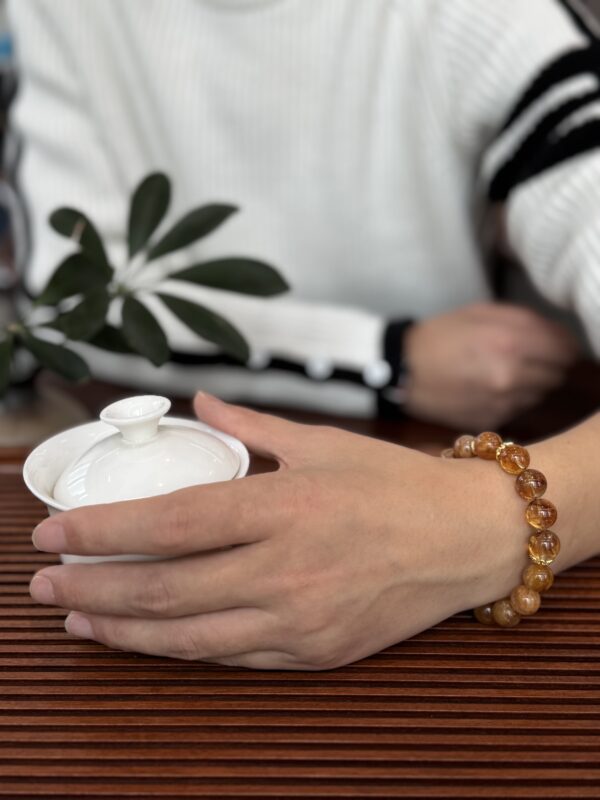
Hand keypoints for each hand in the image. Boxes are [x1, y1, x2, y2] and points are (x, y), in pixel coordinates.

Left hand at [28, 395, 557, 669]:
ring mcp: (301, 620)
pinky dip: (180, 650)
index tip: (53, 534)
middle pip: (165, 587)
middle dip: (92, 589)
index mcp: (286, 504)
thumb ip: (252, 426)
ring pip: (188, 636)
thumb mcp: (325, 442)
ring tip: (77, 620)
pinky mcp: (317, 654)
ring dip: (123, 631)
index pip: (172, 520)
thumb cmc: (398, 483)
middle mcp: (288, 567)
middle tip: (45, 584)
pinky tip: (147, 640)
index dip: (103, 531)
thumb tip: (199, 402)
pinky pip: (231, 657)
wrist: (468, 538)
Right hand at [404, 302, 578, 429]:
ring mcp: (503, 402)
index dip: (564, 346)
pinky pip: (520, 410)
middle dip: (548, 365)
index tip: (556, 345)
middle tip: (528, 358)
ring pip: (541, 394)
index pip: (565, 349)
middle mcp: (512, 375)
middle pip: (557, 374)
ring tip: (505, 373)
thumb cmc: (441, 336)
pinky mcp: (492, 421)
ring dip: (532, 384)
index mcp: (511, 341)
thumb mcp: (481, 312)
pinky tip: (491, 389)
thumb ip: (526, 320)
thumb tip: (559, 337)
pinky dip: (513, 400)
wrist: (401, 371)